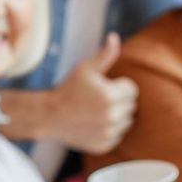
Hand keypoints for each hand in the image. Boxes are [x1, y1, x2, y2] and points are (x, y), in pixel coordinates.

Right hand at [42, 33, 136, 153]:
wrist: (49, 116)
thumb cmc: (68, 89)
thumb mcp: (85, 69)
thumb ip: (105, 55)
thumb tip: (114, 37)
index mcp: (110, 95)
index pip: (132, 89)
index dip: (119, 86)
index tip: (103, 87)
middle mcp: (111, 116)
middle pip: (131, 106)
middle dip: (119, 100)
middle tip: (98, 99)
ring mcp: (108, 132)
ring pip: (126, 122)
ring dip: (117, 116)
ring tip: (97, 111)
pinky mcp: (103, 144)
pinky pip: (118, 135)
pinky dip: (110, 130)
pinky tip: (94, 123)